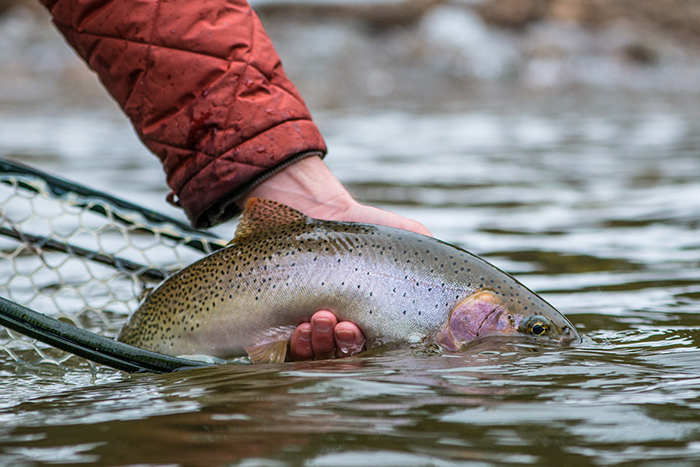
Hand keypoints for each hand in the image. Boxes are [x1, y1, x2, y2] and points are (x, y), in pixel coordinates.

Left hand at [240, 155, 431, 359]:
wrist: (312, 208)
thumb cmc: (363, 227)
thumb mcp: (410, 238)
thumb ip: (434, 261)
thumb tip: (471, 293)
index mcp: (369, 323)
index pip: (373, 350)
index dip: (370, 349)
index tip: (364, 330)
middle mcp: (338, 333)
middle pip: (343, 358)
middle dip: (345, 346)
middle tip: (345, 326)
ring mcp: (308, 332)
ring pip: (315, 358)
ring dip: (321, 344)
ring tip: (321, 318)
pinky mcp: (276, 328)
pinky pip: (285, 353)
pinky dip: (297, 344)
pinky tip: (302, 324)